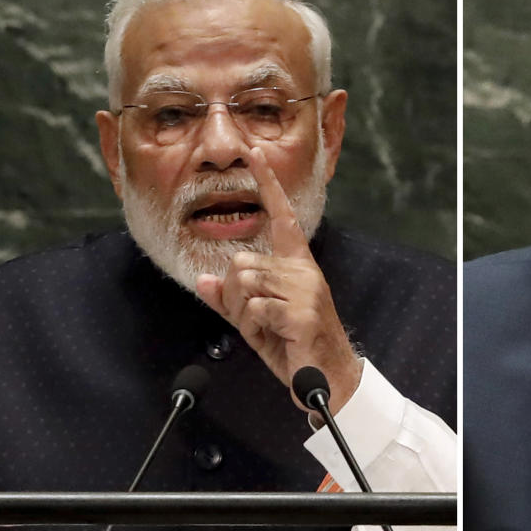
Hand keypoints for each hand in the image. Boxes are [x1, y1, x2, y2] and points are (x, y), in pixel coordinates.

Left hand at [196, 147, 361, 413]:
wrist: (326, 378)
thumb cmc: (293, 344)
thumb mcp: (255, 320)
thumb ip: (230, 299)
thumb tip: (204, 279)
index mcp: (296, 265)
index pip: (281, 215)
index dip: (268, 183)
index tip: (255, 153)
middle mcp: (303, 270)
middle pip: (241, 263)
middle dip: (236, 298)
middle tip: (258, 320)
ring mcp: (306, 289)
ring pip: (245, 283)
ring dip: (245, 314)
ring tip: (268, 330)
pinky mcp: (302, 312)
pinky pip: (255, 308)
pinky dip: (254, 327)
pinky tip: (275, 337)